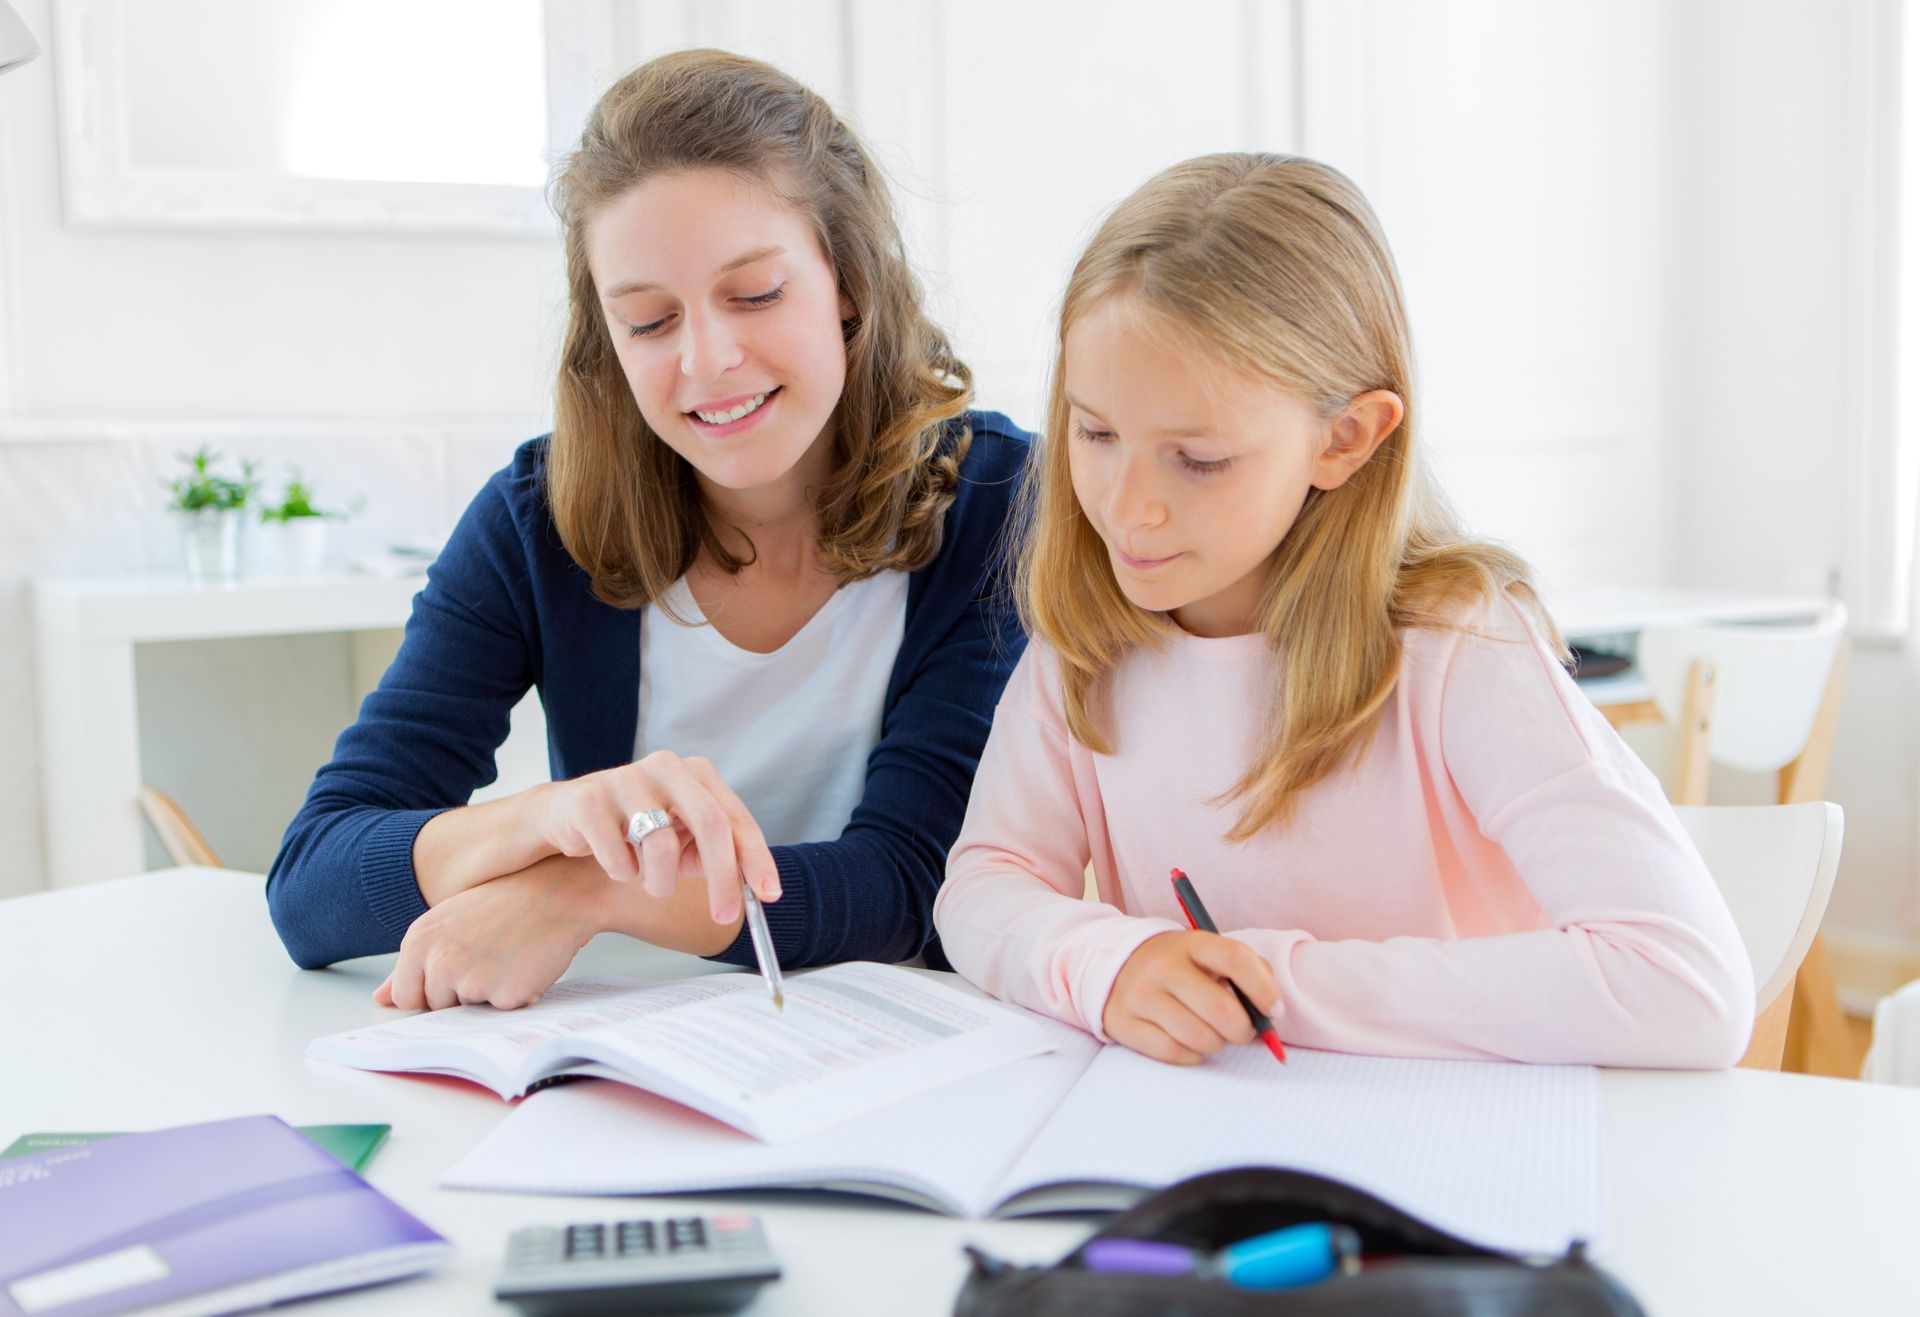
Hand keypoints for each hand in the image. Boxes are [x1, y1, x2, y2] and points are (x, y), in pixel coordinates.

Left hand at [374, 865, 603, 1010]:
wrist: (558, 891)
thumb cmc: (504, 904)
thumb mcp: (449, 923)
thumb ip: (413, 963)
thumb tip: (381, 998)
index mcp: (419, 941)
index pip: (406, 996)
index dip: (431, 991)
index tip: (456, 972)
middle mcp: (439, 962)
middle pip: (436, 1007)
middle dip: (461, 993)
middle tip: (489, 955)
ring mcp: (471, 980)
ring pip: (469, 1010)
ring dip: (489, 993)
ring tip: (507, 955)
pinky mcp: (504, 995)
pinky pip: (502, 1011)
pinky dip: (515, 995)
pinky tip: (525, 964)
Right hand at [534, 751, 779, 923]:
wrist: (566, 816)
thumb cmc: (634, 829)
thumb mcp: (681, 837)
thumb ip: (716, 853)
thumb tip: (756, 886)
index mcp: (695, 773)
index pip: (735, 817)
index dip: (756, 858)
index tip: (769, 895)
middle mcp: (665, 767)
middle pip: (710, 823)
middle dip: (722, 878)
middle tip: (724, 917)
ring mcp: (625, 779)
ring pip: (662, 846)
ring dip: (660, 882)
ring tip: (648, 881)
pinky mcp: (589, 800)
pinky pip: (620, 859)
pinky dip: (622, 874)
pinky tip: (614, 863)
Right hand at [1101, 931, 1283, 1064]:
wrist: (1118, 966)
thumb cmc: (1180, 966)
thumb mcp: (1210, 955)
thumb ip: (1248, 971)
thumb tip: (1271, 1010)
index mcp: (1192, 944)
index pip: (1235, 958)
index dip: (1263, 989)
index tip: (1274, 1010)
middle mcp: (1163, 966)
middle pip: (1220, 1009)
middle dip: (1244, 1030)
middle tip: (1244, 1032)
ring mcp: (1140, 994)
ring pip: (1198, 1037)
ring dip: (1217, 1044)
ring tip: (1213, 1034)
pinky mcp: (1123, 1022)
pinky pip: (1172, 1052)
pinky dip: (1191, 1055)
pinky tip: (1190, 1043)